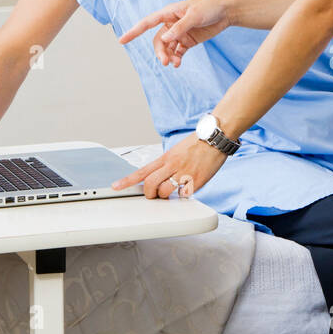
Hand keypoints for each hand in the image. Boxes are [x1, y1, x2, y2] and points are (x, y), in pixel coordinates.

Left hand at [111, 135, 227, 198]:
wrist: (215, 137)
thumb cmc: (198, 143)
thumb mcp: (176, 151)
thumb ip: (167, 164)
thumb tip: (159, 178)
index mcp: (166, 157)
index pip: (142, 171)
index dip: (127, 180)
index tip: (116, 186)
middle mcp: (172, 165)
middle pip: (150, 184)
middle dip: (149, 194)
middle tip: (153, 195)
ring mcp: (184, 173)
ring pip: (164, 192)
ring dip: (164, 196)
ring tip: (170, 192)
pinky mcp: (196, 181)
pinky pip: (183, 194)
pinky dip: (182, 195)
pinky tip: (187, 188)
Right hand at [118, 0, 230, 66]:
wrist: (226, 12)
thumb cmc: (209, 8)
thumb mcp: (194, 16)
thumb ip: (179, 28)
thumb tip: (165, 39)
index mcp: (169, 13)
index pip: (147, 22)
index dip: (134, 31)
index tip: (121, 40)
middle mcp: (171, 23)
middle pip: (158, 40)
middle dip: (160, 52)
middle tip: (165, 62)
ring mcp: (178, 33)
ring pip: (167, 48)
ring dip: (168, 56)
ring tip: (176, 64)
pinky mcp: (187, 41)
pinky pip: (177, 52)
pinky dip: (176, 58)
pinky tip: (179, 63)